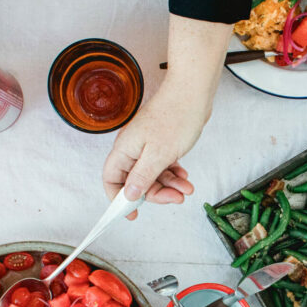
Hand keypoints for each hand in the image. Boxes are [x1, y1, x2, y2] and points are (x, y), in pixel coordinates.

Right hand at [100, 79, 201, 216]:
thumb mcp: (158, 155)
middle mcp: (133, 148)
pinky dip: (173, 173)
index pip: (111, 179)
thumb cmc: (176, 116)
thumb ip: (142, 177)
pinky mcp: (161, 142)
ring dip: (170, 184)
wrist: (194, 93)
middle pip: (136, 181)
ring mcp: (147, 145)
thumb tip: (128, 195)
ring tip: (187, 188)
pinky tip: (184, 175)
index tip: (132, 214)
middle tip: (175, 198)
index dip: (118, 199)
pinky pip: (163, 165)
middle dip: (156, 193)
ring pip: (153, 174)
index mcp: (124, 149)